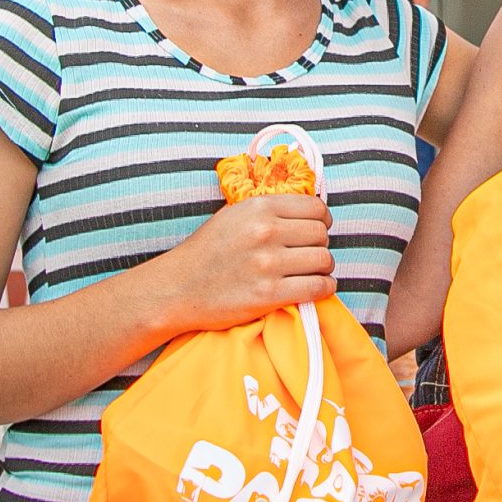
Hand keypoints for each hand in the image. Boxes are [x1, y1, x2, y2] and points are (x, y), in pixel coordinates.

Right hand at [145, 194, 335, 333]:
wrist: (177, 289)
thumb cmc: (206, 252)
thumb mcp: (233, 216)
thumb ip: (268, 210)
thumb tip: (307, 210)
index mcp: (258, 207)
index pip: (315, 207)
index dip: (322, 219)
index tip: (318, 229)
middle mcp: (265, 231)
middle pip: (321, 234)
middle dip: (321, 245)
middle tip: (311, 254)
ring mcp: (267, 264)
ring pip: (324, 260)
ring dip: (324, 268)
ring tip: (314, 272)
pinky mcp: (268, 294)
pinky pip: (317, 288)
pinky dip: (324, 288)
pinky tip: (316, 288)